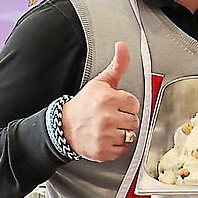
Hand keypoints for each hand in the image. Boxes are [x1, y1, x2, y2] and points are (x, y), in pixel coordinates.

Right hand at [61, 42, 139, 161]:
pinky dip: (117, 147)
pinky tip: (106, 138)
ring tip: (109, 127)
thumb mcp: (101, 82)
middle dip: (125, 119)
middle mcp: (106, 118)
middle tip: (111, 117)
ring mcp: (104, 136)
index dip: (126, 105)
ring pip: (130, 136)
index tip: (116, 105)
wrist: (63, 127)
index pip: (134, 104)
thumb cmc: (84, 104)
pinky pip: (123, 150)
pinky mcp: (102, 151)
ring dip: (122, 133)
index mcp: (108, 99)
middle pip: (134, 121)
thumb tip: (122, 46)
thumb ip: (117, 65)